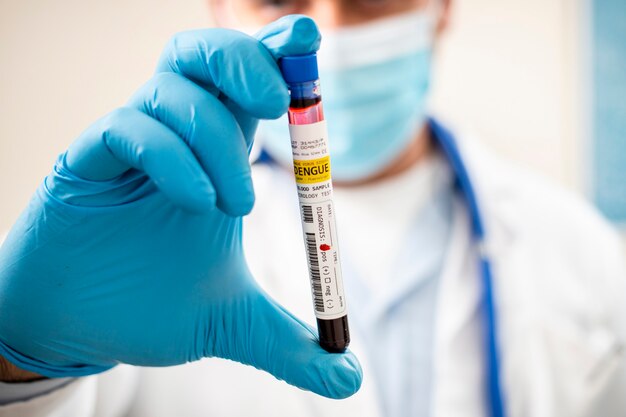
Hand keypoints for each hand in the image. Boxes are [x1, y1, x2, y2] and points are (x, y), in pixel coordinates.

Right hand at [0, 15, 361, 398]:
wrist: (80, 326)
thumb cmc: (150, 304)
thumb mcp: (231, 322)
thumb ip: (289, 343)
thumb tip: (350, 378)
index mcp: (213, 157)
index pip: (245, 86)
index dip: (275, 57)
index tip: (308, 45)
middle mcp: (172, 138)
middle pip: (202, 56)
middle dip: (244, 62)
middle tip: (278, 104)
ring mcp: (127, 145)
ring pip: (170, 88)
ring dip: (214, 137)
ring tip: (234, 205)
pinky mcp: (85, 162)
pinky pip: (127, 129)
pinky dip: (170, 156)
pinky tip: (193, 202)